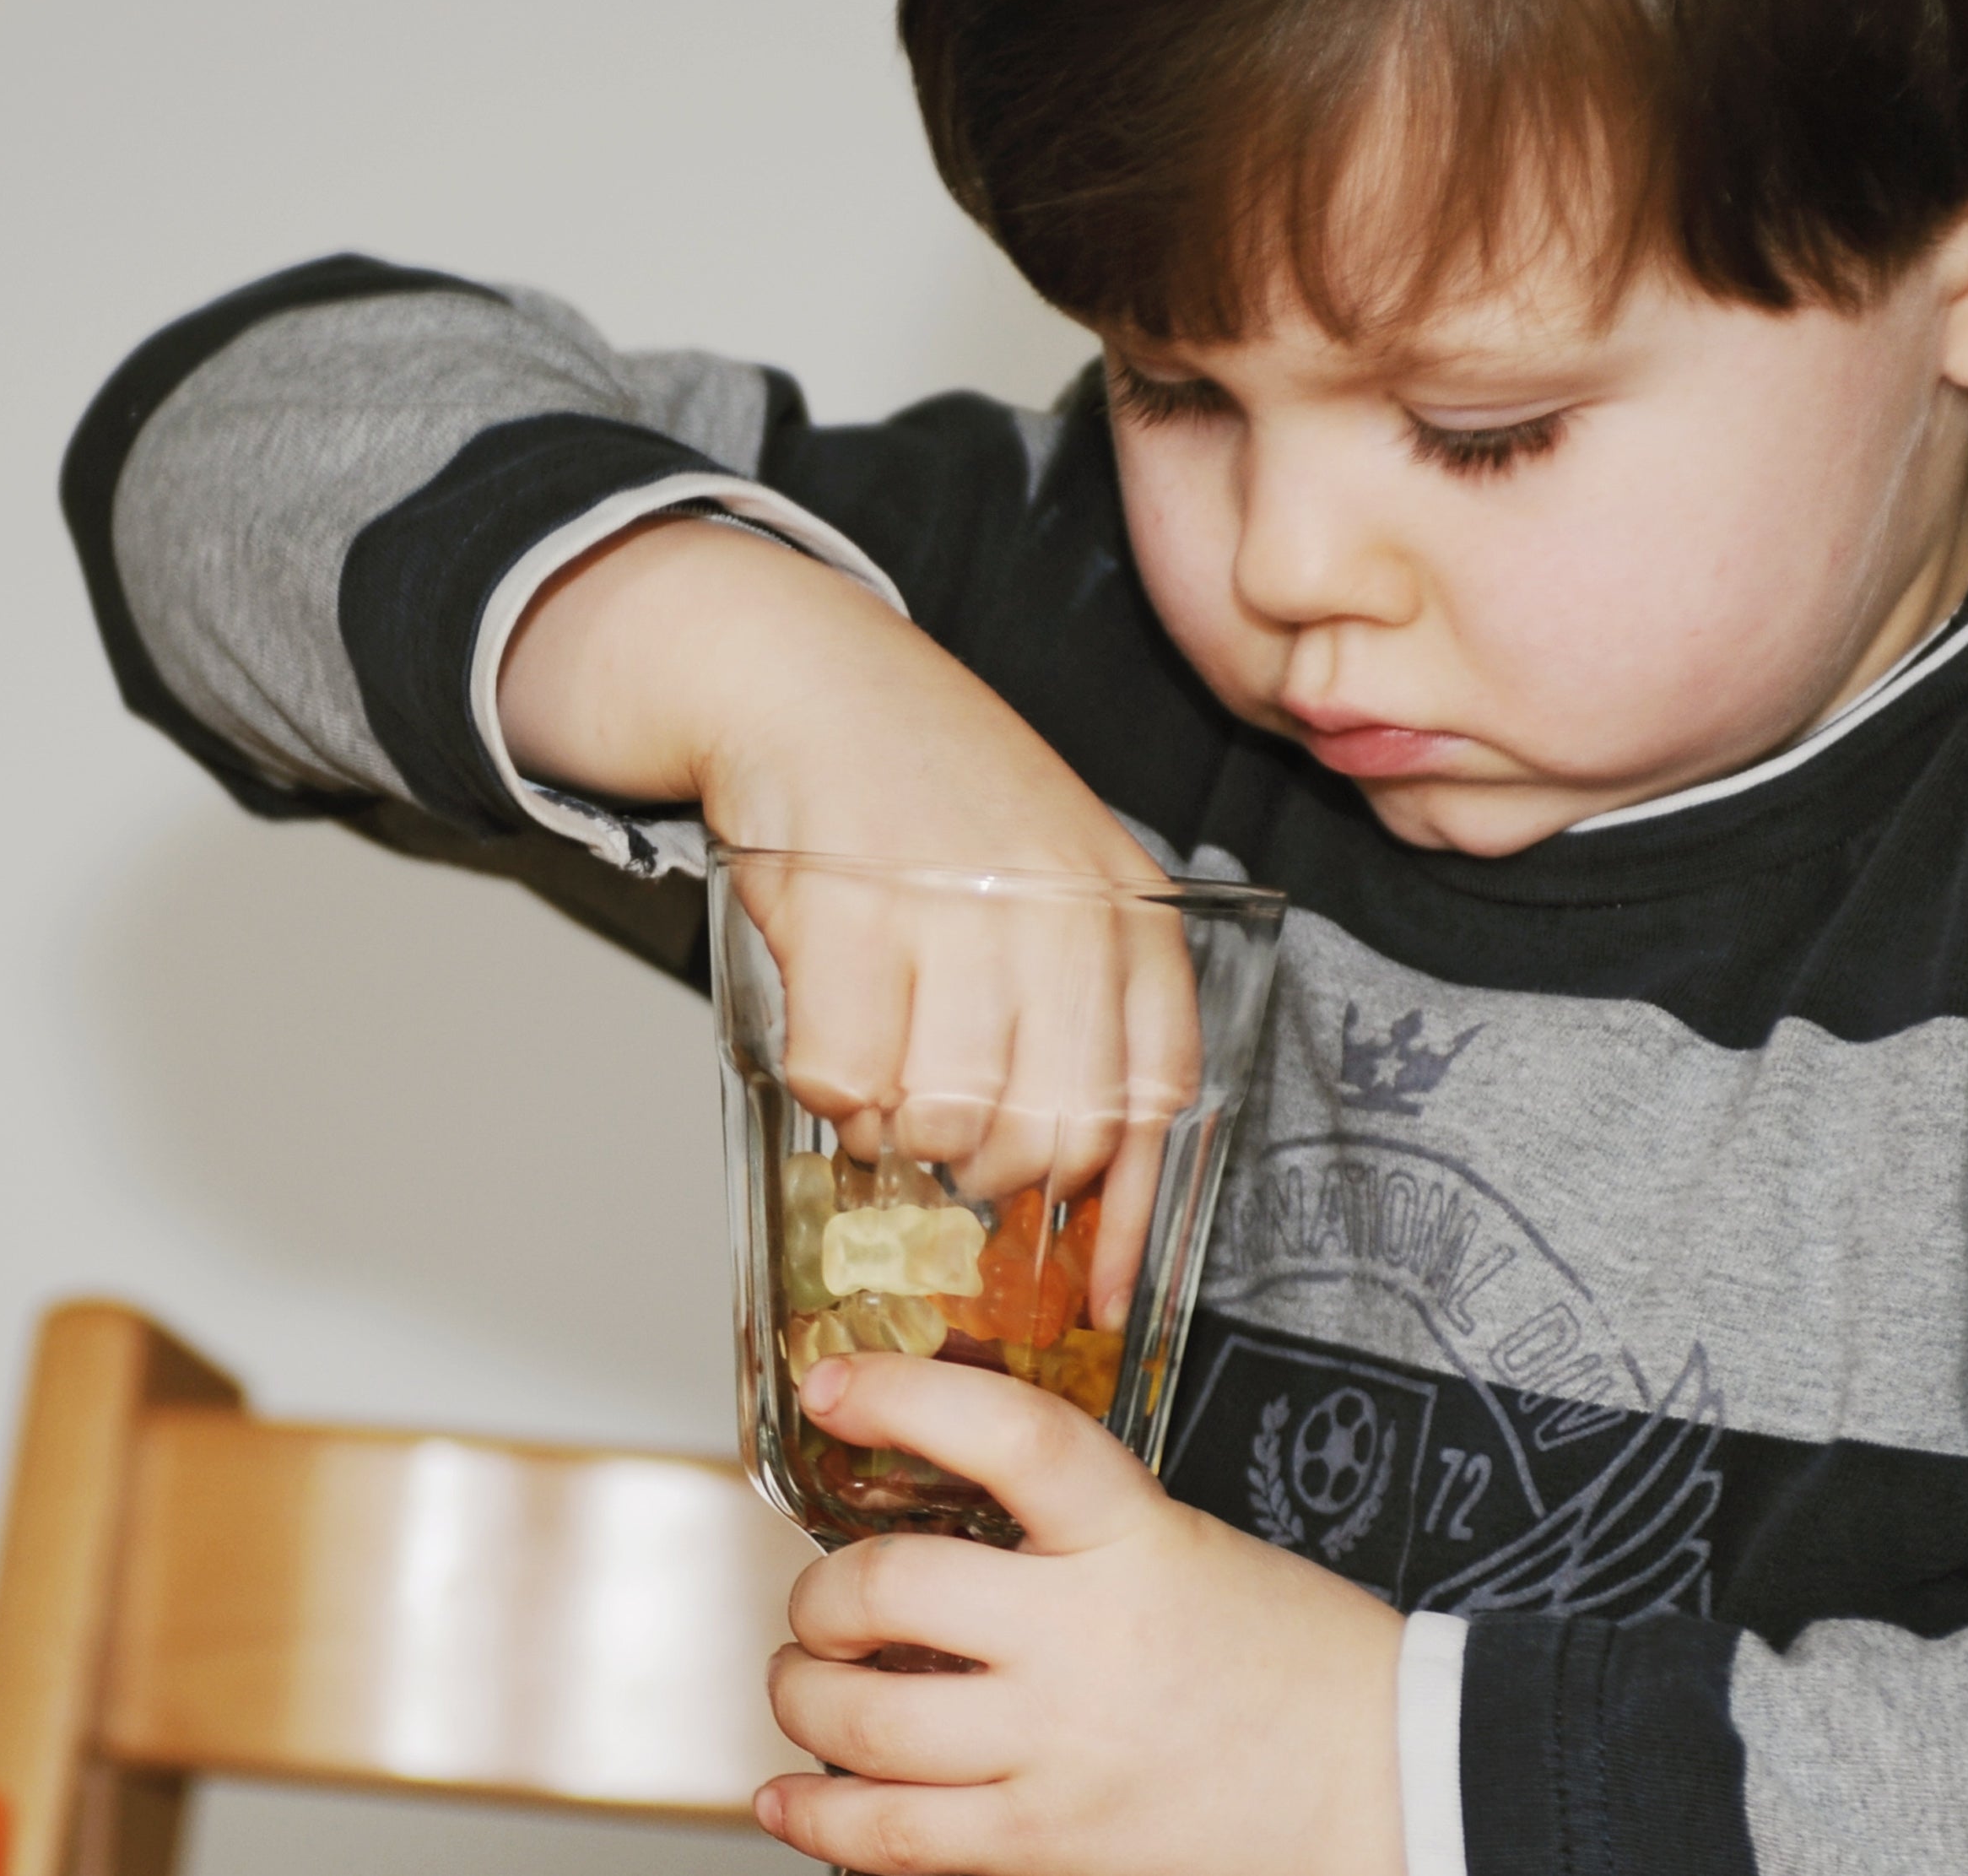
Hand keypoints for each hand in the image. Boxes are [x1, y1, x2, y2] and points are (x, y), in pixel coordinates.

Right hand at [504, 520, 1200, 1298]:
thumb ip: (1084, 1011)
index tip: (1099, 1288)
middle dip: (994, 1174)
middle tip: (947, 1137)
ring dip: (901, 1126)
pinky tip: (834, 1034)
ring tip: (884, 1065)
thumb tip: (1087, 1193)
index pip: (1157, 1095)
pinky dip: (829, 1085)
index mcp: (1124, 905)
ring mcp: (957, 907)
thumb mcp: (1053, 882)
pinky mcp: (852, 910)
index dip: (1128, 1211)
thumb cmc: (932, 801)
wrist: (810, 679)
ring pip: (948, 1119)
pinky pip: (846, 1077)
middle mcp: (1059, 905)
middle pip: (1056, 1132)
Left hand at [757, 1353, 1407, 1875]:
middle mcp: (1087, 1639)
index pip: (1005, 1433)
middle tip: (824, 1603)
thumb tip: (934, 1543)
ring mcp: (1062, 1748)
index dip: (902, 1396)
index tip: (832, 1384)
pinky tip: (791, 1800)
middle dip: (820, 1595)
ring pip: (864, 1717)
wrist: (1398, 1784)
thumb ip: (1072, 1535)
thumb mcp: (1189, 1547)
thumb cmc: (1302, 1665)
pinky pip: (892, 1835)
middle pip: (888, 1585)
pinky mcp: (1051, 1843)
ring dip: (802, 1694)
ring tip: (808, 1686)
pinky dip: (818, 1817)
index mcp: (1135, 1538)